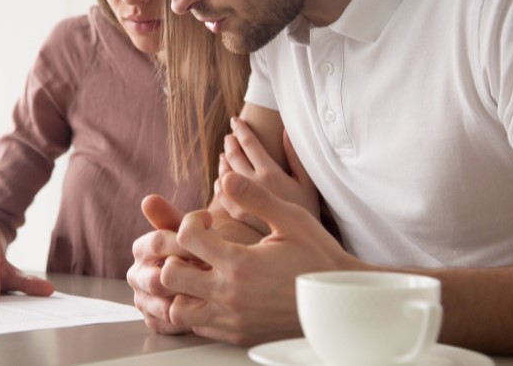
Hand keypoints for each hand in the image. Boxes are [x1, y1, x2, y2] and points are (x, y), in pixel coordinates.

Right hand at [127, 195, 200, 334]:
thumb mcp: (192, 231)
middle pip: (156, 278)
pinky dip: (186, 317)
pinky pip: (166, 323)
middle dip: (187, 276)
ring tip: (212, 291)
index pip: (157, 243)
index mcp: (142, 248)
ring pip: (161, 303)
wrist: (214, 274)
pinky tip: (205, 308)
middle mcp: (137, 274)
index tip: (212, 237)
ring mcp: (143, 300)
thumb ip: (172, 216)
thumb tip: (148, 199)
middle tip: (213, 273)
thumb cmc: (203, 249)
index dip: (186, 242)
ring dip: (188, 298)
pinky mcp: (154, 321)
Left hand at [164, 173, 367, 345]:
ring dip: (180, 287)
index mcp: (240, 263)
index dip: (190, 221)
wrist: (342, 301)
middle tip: (192, 247)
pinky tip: (212, 290)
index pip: (186, 237)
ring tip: (198, 270)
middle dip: (174, 255)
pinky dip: (195, 308)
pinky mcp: (237, 335)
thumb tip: (227, 177)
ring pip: (177, 309)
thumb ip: (255, 198)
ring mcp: (232, 319)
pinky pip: (197, 326)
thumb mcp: (291, 219)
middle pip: (170, 275)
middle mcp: (230, 295)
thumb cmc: (317, 256)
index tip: (206, 222)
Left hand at [216, 118, 320, 233]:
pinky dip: (219, 183)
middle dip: (230, 143)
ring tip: (225, 153)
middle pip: (233, 156)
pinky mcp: (238, 216)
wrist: (303, 246)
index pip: (249, 144)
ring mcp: (243, 202)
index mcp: (270, 174)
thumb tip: (285, 131)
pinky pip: (221, 196)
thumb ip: (294, 156)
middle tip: (229, 136)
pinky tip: (221, 179)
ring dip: (224, 160)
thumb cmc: (310, 212)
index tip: (235, 121)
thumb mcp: (307, 182)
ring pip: (224, 174)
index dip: (241, 129)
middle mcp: (253, 186)